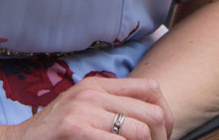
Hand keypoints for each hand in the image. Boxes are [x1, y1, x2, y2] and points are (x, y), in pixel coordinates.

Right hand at [0, 75, 172, 139]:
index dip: (166, 117)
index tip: (162, 137)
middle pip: (152, 113)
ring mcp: (82, 110)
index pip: (152, 90)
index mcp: (97, 85)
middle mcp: (92, 93)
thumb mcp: (82, 113)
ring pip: (140, 132)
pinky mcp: (74, 128)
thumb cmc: (52, 135)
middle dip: (160, 139)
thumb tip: (151, 123)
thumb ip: (109, 109)